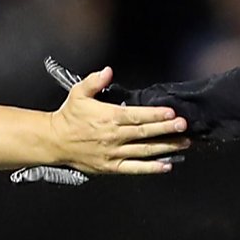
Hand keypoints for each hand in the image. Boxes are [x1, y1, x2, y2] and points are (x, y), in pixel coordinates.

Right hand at [48, 64, 187, 175]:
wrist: (55, 141)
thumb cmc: (68, 117)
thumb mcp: (78, 93)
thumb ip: (94, 81)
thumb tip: (107, 71)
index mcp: (108, 118)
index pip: (136, 116)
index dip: (155, 114)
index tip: (171, 113)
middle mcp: (114, 136)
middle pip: (145, 133)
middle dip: (167, 130)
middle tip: (184, 126)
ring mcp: (114, 153)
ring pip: (144, 151)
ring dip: (166, 147)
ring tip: (183, 143)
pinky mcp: (112, 167)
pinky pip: (135, 168)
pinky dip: (151, 168)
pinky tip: (166, 165)